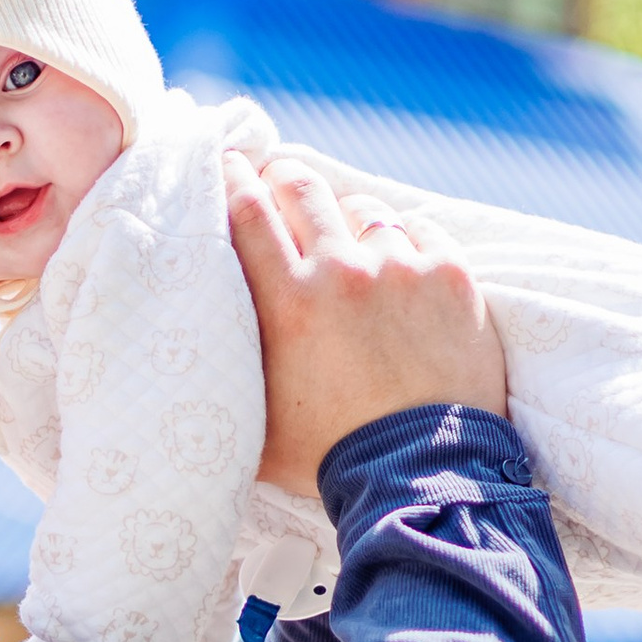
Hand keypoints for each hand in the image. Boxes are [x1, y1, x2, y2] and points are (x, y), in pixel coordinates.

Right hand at [229, 159, 506, 497]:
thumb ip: (230, 369)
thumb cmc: (330, 458)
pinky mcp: (451, 277)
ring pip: (364, 210)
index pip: (247, 210)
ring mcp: (401, 270)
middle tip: (279, 182)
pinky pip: (421, 231)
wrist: (423, 476)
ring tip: (348, 238)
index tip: (229, 164)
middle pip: (301, 188)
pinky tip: (400, 265)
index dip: (233, 177)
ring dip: (348, 218)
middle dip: (284, 178)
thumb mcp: (254, 419)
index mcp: (288, 303)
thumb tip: (190, 350)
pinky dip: (406, 243)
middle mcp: (342, 273)